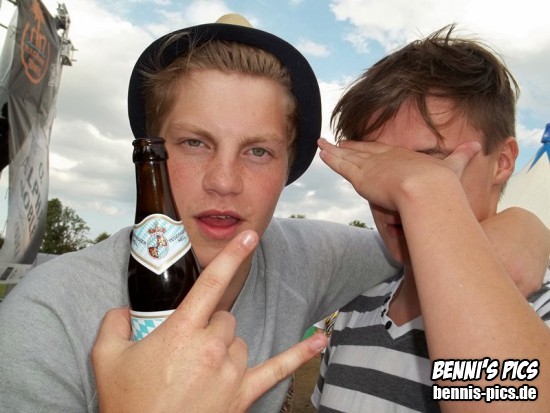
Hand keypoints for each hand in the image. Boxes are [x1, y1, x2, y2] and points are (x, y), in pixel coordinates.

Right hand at [92, 230, 326, 412]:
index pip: (211, 284)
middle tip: (187, 350)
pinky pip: (278, 369)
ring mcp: (230, 371)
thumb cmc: (128, 404)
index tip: (249, 235)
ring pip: (240, 341)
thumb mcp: (106, 359)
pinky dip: (300, 353)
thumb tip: (123, 310)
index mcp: (181, 332)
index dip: (231, 256)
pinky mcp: (243, 393)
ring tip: (200, 369)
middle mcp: (211, 347)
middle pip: (225, 318)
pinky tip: (321, 339)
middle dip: (209, 327)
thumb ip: (114, 323)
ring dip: (226, 347)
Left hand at [317, 138, 480, 210]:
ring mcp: (371, 166)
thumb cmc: (440, 183)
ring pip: (348, 156)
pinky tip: (320, 151)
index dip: (372, 148)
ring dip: (334, 150)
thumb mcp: (453, 167)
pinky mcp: (360, 177)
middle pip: (364, 151)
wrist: (427, 190)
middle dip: (351, 147)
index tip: (363, 144)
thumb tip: (479, 146)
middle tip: (339, 142)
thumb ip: (462, 156)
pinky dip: (330, 158)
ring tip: (322, 144)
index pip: (384, 151)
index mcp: (404, 157)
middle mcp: (385, 158)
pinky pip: (340, 165)